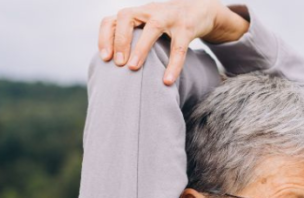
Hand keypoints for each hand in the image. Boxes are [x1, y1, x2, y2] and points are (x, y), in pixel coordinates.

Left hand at [98, 0, 249, 85]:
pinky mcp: (186, 27)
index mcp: (137, 13)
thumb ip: (132, 39)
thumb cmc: (167, 24)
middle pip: (127, 17)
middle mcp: (149, 11)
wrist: (199, 10)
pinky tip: (167, 81)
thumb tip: (114, 67)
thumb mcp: (147, 26)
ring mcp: (169, 17)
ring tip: (133, 68)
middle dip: (119, 40)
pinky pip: (178, 47)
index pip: (112, 20)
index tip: (104, 58)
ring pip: (152, 28)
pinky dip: (173, 65)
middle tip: (117, 63)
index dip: (105, 37)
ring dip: (140, 48)